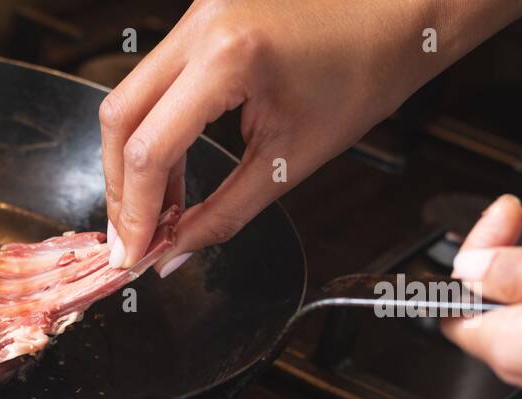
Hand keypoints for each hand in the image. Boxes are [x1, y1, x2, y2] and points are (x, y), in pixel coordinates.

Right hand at [99, 0, 521, 274]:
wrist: (403, 12)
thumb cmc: (369, 70)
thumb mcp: (292, 161)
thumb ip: (223, 214)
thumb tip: (175, 252)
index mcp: (228, 56)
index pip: (148, 148)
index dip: (134, 211)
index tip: (132, 251)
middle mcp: (200, 24)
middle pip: (118, 118)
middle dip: (120, 187)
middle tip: (134, 236)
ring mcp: (196, 14)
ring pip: (129, 98)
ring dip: (133, 161)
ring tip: (155, 210)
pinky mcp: (201, 18)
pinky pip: (155, 82)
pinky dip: (153, 131)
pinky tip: (170, 170)